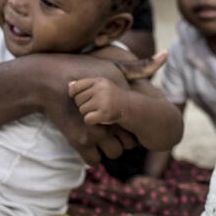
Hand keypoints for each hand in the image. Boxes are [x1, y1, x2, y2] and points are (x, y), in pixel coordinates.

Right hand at [30, 55, 145, 163]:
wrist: (49, 80)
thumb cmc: (84, 70)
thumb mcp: (114, 66)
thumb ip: (140, 68)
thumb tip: (166, 54)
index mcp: (122, 103)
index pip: (139, 128)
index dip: (132, 127)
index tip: (121, 120)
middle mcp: (112, 119)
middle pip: (129, 145)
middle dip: (122, 140)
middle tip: (111, 130)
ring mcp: (96, 132)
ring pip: (113, 154)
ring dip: (108, 149)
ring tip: (100, 137)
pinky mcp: (79, 141)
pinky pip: (94, 161)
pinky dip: (92, 155)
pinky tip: (89, 142)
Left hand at [69, 77, 128, 124]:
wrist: (129, 106)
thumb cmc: (112, 96)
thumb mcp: (101, 86)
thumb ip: (86, 85)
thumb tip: (69, 85)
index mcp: (99, 81)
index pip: (76, 86)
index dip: (73, 92)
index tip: (75, 96)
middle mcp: (101, 89)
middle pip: (78, 100)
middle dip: (83, 104)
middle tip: (94, 105)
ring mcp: (103, 101)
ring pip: (82, 110)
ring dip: (88, 112)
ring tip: (98, 110)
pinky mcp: (104, 114)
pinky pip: (87, 119)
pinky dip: (91, 120)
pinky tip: (99, 117)